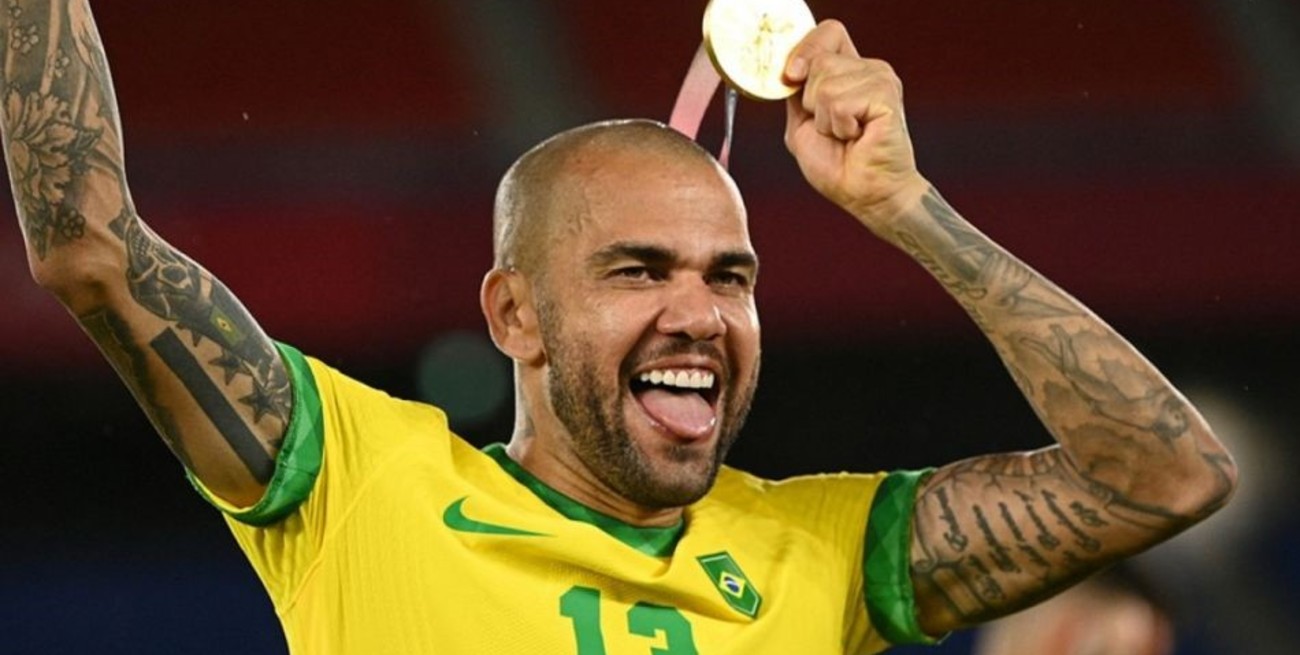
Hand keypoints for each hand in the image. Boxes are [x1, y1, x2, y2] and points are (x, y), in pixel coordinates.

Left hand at [783, 21, 927, 232]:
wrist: (865, 194)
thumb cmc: (838, 165)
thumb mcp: (801, 124)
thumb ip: (794, 92)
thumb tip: (786, 68)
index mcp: (850, 70)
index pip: (827, 33)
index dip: (804, 50)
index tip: (791, 78)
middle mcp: (869, 69)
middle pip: (819, 60)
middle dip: (811, 102)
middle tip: (833, 128)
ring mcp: (881, 79)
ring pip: (826, 84)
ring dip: (826, 120)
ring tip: (846, 135)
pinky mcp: (887, 95)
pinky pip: (840, 102)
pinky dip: (840, 126)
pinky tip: (857, 137)